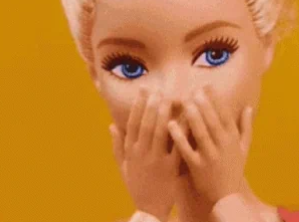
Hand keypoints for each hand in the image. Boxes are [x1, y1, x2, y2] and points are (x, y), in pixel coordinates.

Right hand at [109, 88, 181, 221]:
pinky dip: (181, 132)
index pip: (133, 124)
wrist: (150, 209)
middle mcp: (142, 154)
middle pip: (146, 125)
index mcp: (131, 151)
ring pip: (159, 133)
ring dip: (163, 114)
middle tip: (158, 89)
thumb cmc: (137, 186)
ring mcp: (156, 161)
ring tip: (168, 98)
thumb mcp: (123, 167)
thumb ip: (117, 146)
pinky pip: (177, 147)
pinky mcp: (171, 169)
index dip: (138, 106)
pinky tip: (187, 119)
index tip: (143, 90)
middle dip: (151, 105)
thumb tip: (111, 125)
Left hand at [167, 85, 253, 209]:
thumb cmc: (233, 169)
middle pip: (213, 121)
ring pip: (201, 133)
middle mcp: (223, 146)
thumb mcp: (244, 148)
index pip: (225, 115)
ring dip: (193, 116)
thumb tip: (249, 107)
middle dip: (204, 104)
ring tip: (185, 101)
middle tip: (193, 89)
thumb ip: (246, 127)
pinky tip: (170, 124)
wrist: (226, 197)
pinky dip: (179, 137)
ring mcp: (210, 157)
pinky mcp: (197, 168)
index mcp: (232, 139)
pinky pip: (186, 150)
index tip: (207, 85)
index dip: (216, 99)